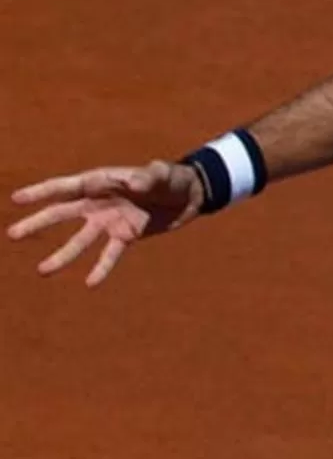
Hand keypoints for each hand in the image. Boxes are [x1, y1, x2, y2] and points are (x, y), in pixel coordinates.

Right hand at [7, 160, 204, 286]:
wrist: (189, 196)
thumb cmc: (171, 178)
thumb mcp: (161, 174)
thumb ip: (147, 177)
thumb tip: (134, 184)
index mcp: (100, 182)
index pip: (64, 187)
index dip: (40, 192)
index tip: (17, 199)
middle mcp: (98, 203)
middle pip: (62, 214)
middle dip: (38, 223)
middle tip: (13, 234)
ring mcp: (109, 221)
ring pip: (80, 241)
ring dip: (62, 256)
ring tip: (42, 271)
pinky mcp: (126, 237)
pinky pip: (110, 255)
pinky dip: (101, 268)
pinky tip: (89, 284)